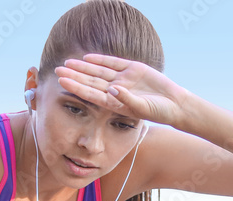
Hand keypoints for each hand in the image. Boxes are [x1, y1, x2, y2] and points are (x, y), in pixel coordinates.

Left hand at [54, 53, 191, 127]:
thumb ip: (127, 100)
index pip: (91, 93)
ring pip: (99, 71)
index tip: (62, 81)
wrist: (175, 104)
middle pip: (91, 81)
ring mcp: (124, 79)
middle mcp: (116, 91)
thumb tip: (112, 89)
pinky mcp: (133, 69)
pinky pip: (113, 63)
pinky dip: (101, 59)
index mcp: (115, 103)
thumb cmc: (160, 111)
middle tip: (57, 70)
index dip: (76, 86)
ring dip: (83, 67)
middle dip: (74, 75)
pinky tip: (87, 57)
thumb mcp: (143, 108)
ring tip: (68, 62)